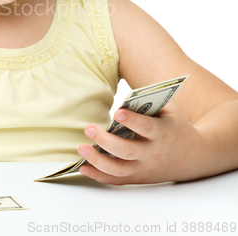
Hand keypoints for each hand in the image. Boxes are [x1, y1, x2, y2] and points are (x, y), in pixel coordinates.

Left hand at [77, 101, 205, 184]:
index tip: (117, 111)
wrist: (194, 156)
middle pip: (127, 151)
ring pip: (119, 169)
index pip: (146, 128)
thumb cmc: (175, 126)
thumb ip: (150, 101)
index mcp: (162, 133)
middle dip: (105, 141)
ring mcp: (144, 168)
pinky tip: (84, 167)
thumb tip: (125, 95)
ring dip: (98, 160)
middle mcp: (152, 153)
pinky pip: (116, 179)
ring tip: (82, 148)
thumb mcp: (170, 110)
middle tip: (89, 128)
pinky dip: (99, 175)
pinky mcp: (138, 177)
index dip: (132, 120)